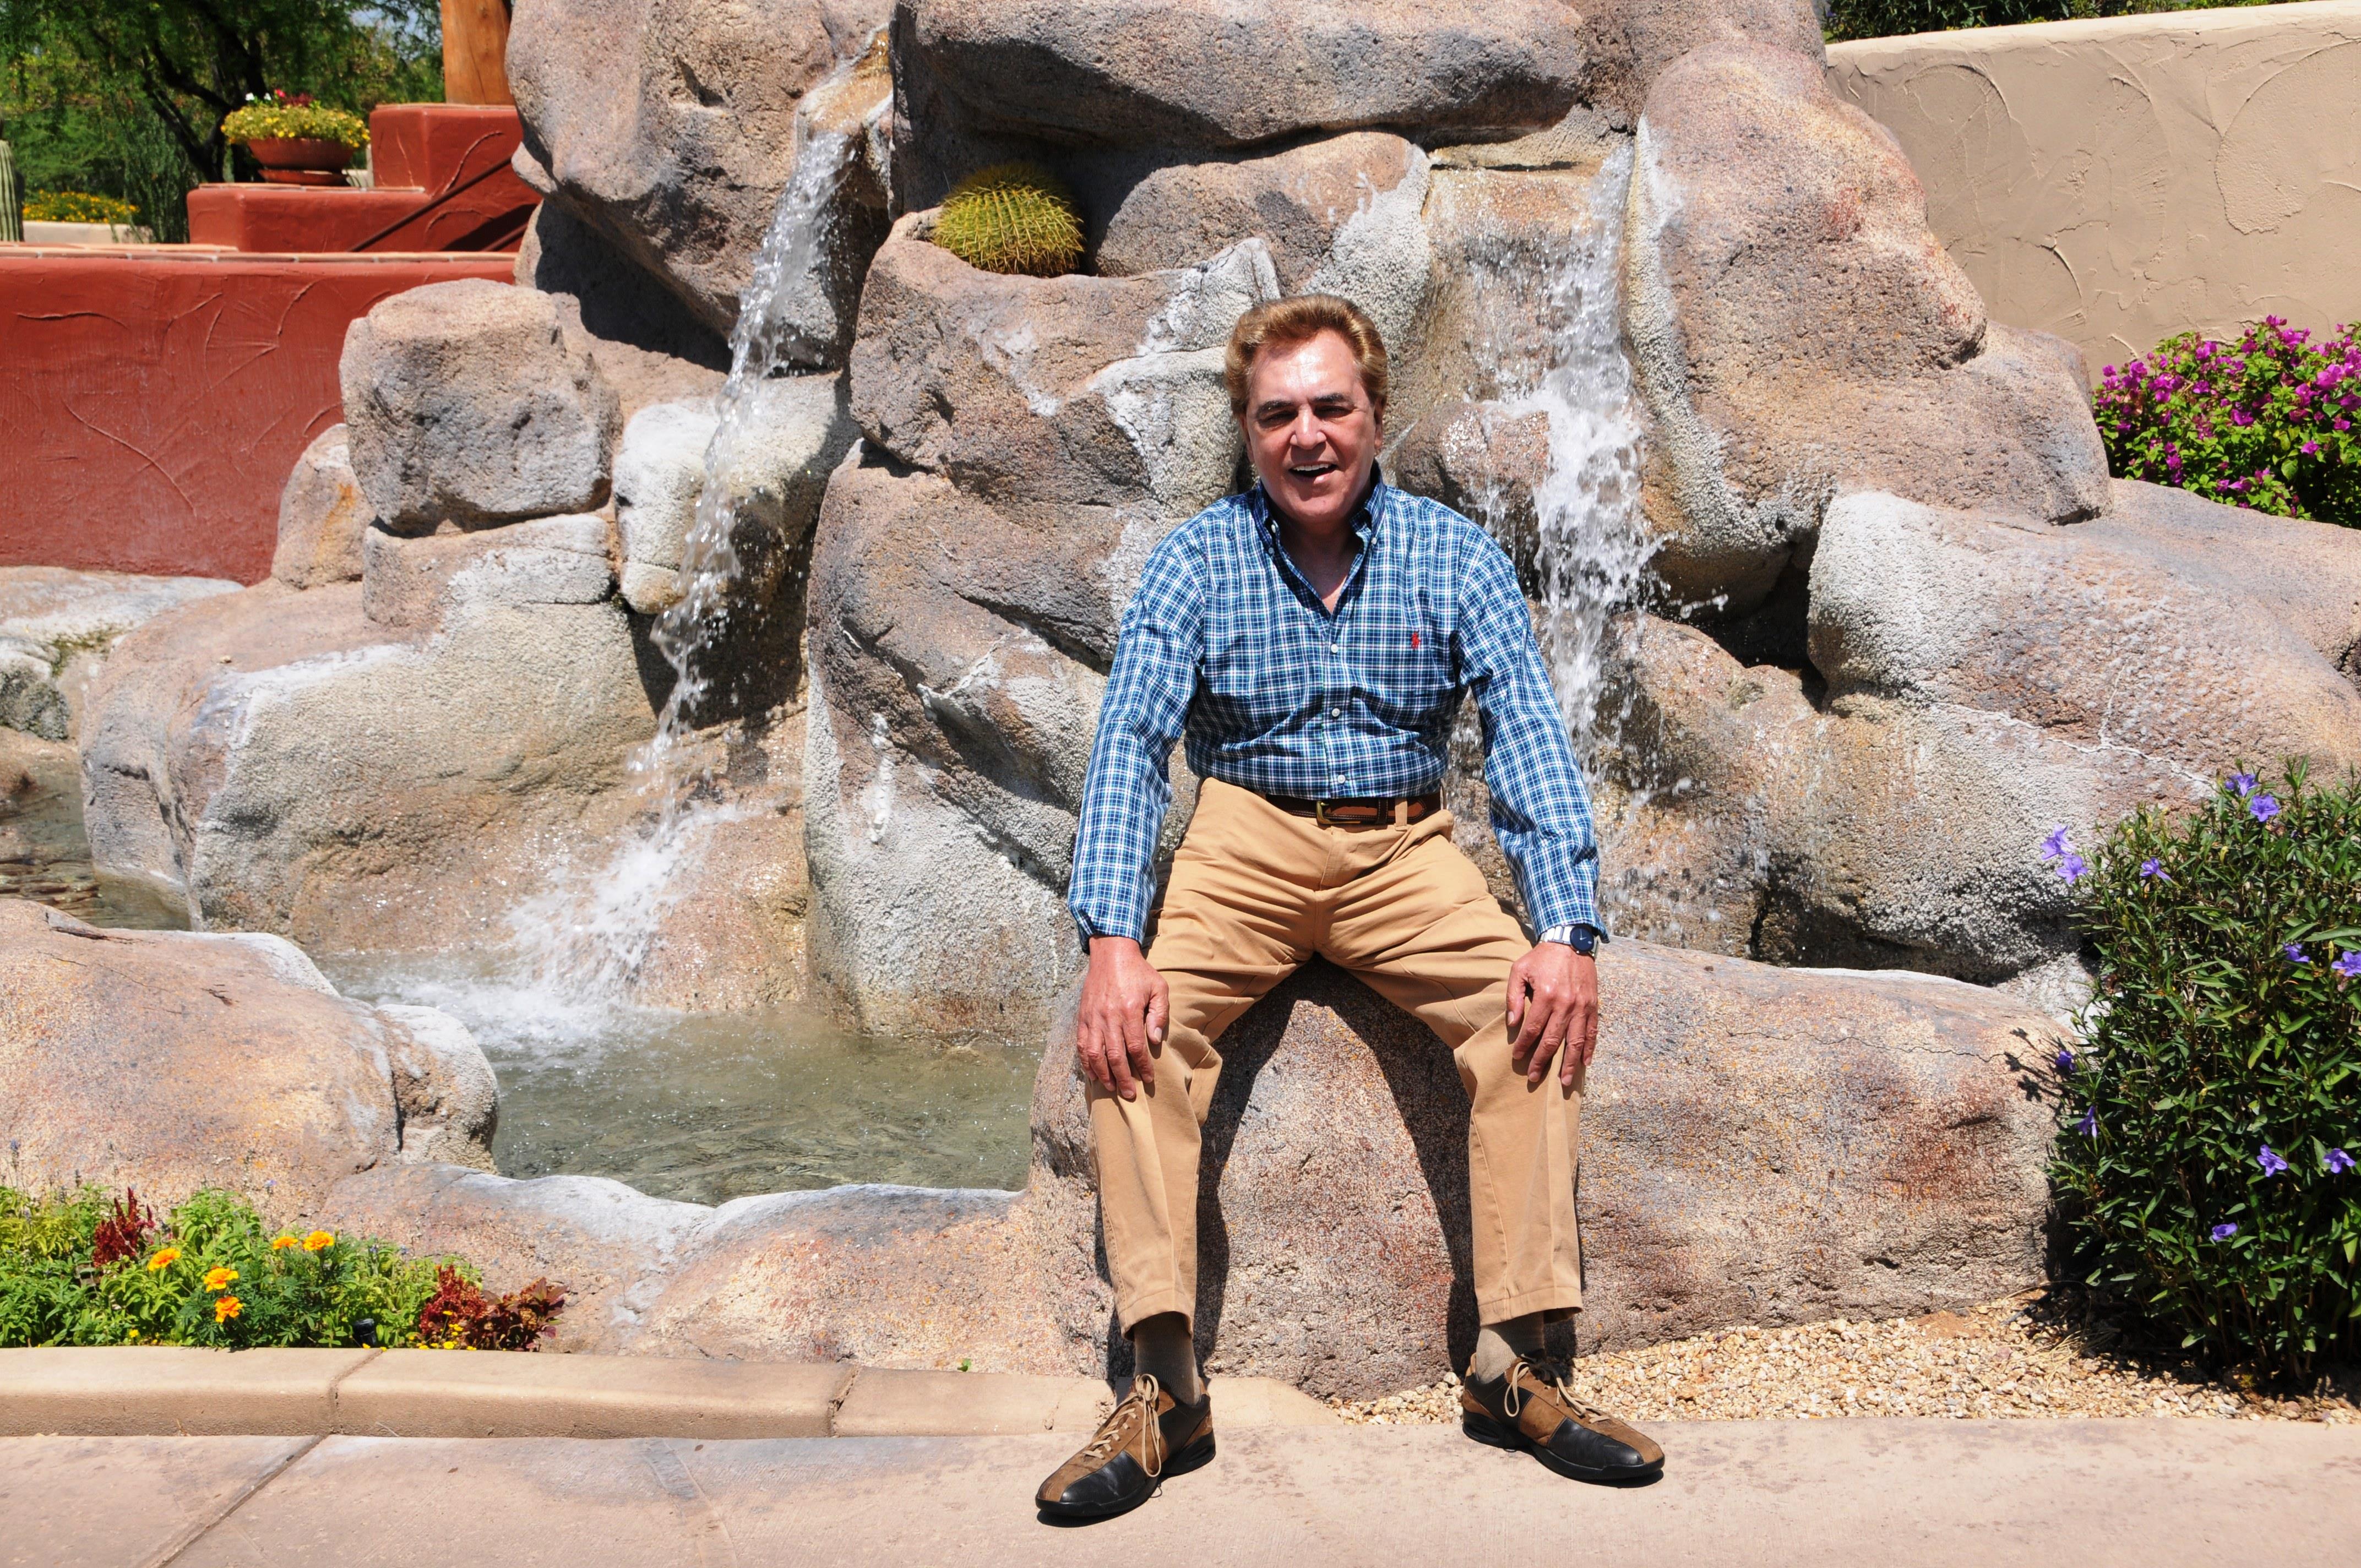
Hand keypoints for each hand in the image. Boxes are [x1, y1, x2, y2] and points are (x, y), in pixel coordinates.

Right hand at [1076, 936, 1169, 1101]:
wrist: (1111, 954)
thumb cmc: (1138, 972)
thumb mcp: (1158, 988)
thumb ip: (1159, 1014)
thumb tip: (1154, 1040)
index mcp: (1128, 1011)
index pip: (1135, 1047)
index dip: (1142, 1066)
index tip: (1148, 1079)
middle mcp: (1108, 1017)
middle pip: (1114, 1056)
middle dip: (1123, 1079)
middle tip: (1129, 1095)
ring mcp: (1093, 1018)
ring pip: (1094, 1054)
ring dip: (1103, 1074)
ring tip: (1112, 1088)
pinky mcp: (1083, 1017)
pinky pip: (1081, 1044)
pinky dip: (1085, 1062)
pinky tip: (1093, 1074)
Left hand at [1506, 942, 1598, 1089]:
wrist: (1571, 942)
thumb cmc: (1542, 957)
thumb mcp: (1519, 970)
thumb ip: (1513, 997)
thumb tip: (1512, 1023)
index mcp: (1546, 996)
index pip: (1533, 1029)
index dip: (1523, 1046)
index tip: (1516, 1057)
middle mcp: (1566, 1004)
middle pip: (1552, 1040)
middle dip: (1542, 1061)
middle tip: (1534, 1077)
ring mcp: (1582, 1007)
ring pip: (1576, 1042)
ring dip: (1569, 1064)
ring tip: (1564, 1081)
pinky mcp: (1593, 1006)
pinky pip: (1593, 1032)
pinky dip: (1589, 1049)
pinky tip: (1585, 1063)